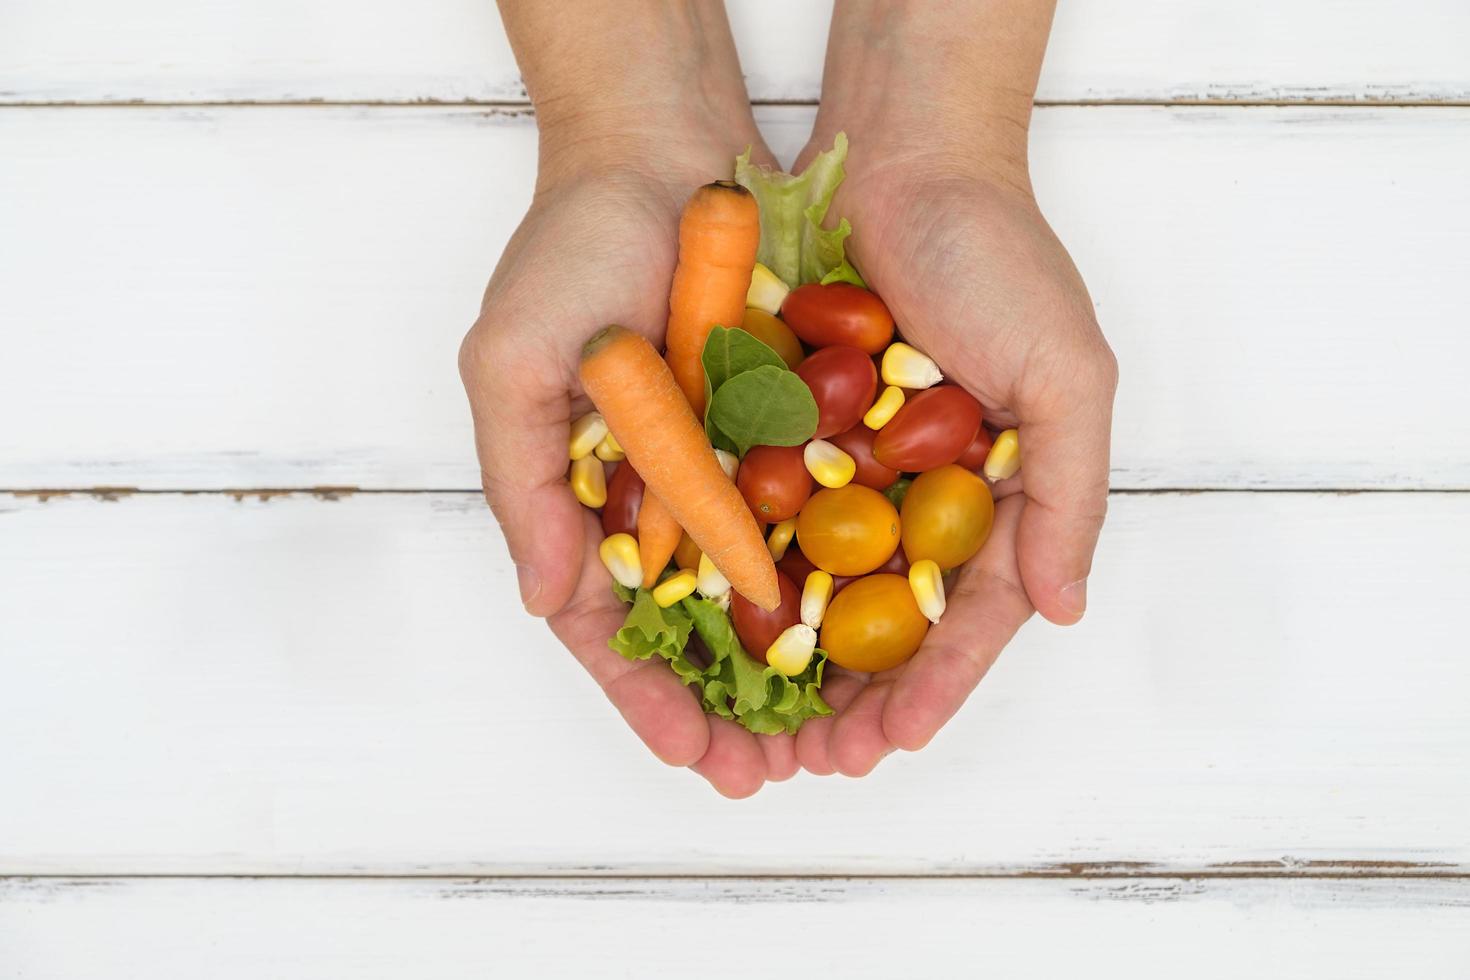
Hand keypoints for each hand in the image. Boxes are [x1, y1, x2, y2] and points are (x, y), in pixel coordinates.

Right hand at [459, 107, 801, 796]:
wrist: (660, 153)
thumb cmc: (568, 252)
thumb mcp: (512, 365)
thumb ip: (525, 485)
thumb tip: (546, 601)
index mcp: (587, 500)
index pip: (611, 627)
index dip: (646, 698)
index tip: (694, 757)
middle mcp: (661, 498)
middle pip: (694, 633)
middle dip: (727, 709)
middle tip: (771, 778)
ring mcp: (727, 466)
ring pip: (764, 593)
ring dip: (792, 671)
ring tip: (829, 740)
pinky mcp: (788, 426)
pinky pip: (816, 516)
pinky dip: (839, 576)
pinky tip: (875, 633)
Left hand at [789, 138, 1117, 777]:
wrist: (907, 156)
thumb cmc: (1002, 258)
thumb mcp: (1070, 378)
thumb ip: (1074, 494)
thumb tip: (1066, 611)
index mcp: (997, 493)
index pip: (968, 615)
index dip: (935, 685)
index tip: (890, 744)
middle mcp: (922, 491)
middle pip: (884, 618)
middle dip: (854, 695)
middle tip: (815, 761)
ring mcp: (850, 461)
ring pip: (818, 581)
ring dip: (792, 656)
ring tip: (761, 723)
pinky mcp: (786, 423)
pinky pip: (764, 508)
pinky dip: (744, 566)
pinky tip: (714, 625)